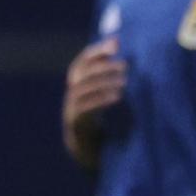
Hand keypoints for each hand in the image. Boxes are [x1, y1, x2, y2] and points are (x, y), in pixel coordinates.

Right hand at [63, 39, 125, 159]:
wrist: (90, 151)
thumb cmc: (103, 119)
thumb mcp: (106, 95)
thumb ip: (111, 75)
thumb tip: (124, 49)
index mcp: (78, 84)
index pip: (83, 61)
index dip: (98, 50)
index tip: (116, 44)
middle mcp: (71, 94)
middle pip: (81, 73)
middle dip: (104, 67)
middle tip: (125, 66)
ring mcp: (70, 109)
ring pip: (82, 89)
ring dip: (104, 82)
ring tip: (124, 82)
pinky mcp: (75, 124)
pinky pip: (84, 108)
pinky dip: (101, 99)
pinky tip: (117, 97)